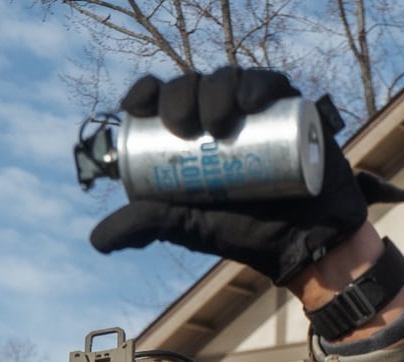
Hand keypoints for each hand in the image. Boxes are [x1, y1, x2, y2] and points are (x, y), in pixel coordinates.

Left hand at [88, 67, 403, 284]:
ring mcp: (255, 108)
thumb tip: (98, 241)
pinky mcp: (289, 107)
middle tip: (183, 127)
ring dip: (216, 90)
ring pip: (228, 78)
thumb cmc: (245, 230)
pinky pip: (271, 82)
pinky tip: (250, 101)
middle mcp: (219, 113)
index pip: (159, 98)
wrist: (305, 242)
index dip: (144, 92)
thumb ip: (147, 224)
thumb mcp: (188, 225)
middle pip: (192, 85)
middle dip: (180, 96)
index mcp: (188, 132)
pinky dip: (258, 85)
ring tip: (219, 123)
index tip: (137, 106)